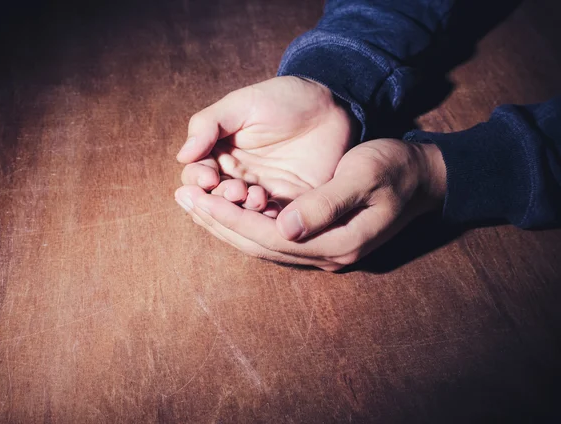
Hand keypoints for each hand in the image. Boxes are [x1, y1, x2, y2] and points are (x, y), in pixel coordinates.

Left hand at [175, 138, 445, 270]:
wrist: (422, 177)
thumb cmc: (395, 169)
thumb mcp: (364, 175)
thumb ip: (326, 203)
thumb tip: (284, 226)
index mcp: (337, 241)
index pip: (269, 236)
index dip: (229, 218)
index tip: (196, 197)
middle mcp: (327, 255)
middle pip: (259, 245)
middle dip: (218, 223)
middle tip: (182, 198)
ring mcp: (324, 251)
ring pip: (262, 245)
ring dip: (226, 225)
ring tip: (194, 203)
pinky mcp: (320, 241)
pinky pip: (273, 238)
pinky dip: (245, 224)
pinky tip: (224, 209)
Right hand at [176, 76, 356, 214]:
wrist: (332, 107)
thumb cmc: (285, 99)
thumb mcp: (244, 104)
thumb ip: (209, 124)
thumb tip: (182, 156)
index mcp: (219, 156)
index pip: (195, 180)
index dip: (197, 183)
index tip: (208, 178)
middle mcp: (236, 180)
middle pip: (213, 205)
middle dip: (221, 202)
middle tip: (237, 189)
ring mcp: (262, 196)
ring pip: (240, 219)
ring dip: (243, 214)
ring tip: (256, 196)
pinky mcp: (288, 207)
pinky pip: (271, 224)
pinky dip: (268, 222)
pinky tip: (273, 209)